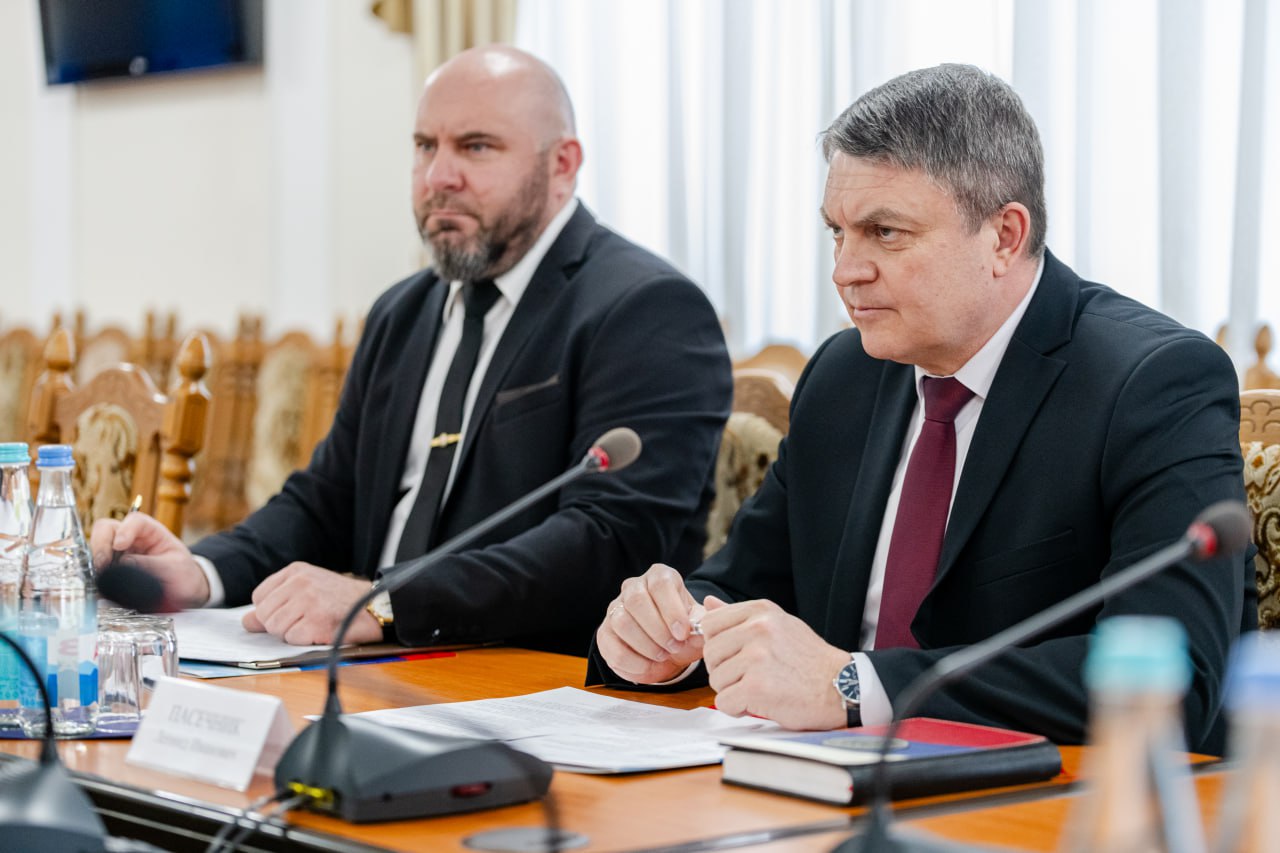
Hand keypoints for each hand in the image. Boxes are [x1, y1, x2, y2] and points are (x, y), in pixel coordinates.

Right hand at [90, 514, 209, 608]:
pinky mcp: (110, 570)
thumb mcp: (174, 568)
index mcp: (150, 531)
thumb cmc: (182, 573)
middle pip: (105, 530)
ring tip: (102, 580)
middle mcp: (130, 538)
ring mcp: (117, 553)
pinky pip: (97, 570)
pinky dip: (96, 579)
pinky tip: (101, 589)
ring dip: (96, 564)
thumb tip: (124, 565)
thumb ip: (151, 565)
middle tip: (102, 566)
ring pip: (96, 550)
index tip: (120, 545)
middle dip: (101, 546)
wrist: (183, 590)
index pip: (134, 521)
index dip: (124, 530)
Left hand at [241, 563, 382, 645]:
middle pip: (264, 615)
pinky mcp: (317, 621)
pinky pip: (292, 639)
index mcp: (296, 571)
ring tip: (314, 624)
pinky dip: (304, 640)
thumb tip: (247, 622)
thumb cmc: (341, 601)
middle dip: (280, 625)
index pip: (259, 597)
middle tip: (305, 620)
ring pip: (275, 628)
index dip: (271, 611)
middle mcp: (300, 582)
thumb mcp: (308, 591)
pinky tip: (321, 630)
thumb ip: (276, 603)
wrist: (375, 607)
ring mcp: (309, 601)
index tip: (292, 612)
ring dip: (292, 633)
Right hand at [596, 563, 704, 683]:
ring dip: (646, 645)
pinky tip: (648, 666)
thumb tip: (700, 621)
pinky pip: (611, 646)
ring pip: (622, 622)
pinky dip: (632, 662)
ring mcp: (615, 609)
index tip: (683, 633)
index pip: (661, 584)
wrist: (668, 650)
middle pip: (636, 600)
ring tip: (662, 656)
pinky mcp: (604, 632)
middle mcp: (634, 587)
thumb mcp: (698, 626)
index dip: (672, 609)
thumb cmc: (683, 632)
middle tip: (674, 647)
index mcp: (660, 577)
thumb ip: (703, 622)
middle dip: (658, 630)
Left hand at [700, 596, 849, 728]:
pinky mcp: (757, 687)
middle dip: (724, 670)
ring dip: (733, 691)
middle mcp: (758, 629)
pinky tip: (758, 703)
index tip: (736, 655)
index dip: (718, 645)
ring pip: (715, 680)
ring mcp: (757, 658)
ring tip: (759, 688)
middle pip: (709, 653)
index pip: (709, 624)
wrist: (842, 686)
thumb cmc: (809, 659)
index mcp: (760, 611)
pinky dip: (737, 708)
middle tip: (749, 677)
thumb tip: (708, 603)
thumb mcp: (779, 625)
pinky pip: (724, 702)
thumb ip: (741, 616)